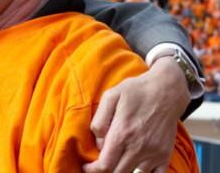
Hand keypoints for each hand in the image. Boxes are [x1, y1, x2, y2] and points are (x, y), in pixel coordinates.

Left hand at [82, 57, 189, 172]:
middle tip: (98, 164)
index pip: (105, 165)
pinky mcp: (165, 154)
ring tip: (115, 162)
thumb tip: (98, 144)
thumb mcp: (110, 97)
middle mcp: (138, 146)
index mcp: (122, 133)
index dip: (92, 169)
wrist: (167, 90)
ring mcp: (154, 152)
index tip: (87, 166)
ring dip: (122, 171)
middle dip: (105, 171)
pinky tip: (134, 167)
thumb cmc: (136, 91)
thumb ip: (99, 121)